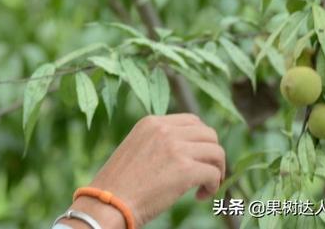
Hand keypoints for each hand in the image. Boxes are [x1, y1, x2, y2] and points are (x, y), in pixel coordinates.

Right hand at [71, 114, 225, 227]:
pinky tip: (201, 196)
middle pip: (209, 134)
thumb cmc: (119, 184)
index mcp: (151, 122)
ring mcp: (176, 148)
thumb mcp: (136, 148)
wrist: (108, 203)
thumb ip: (159, 142)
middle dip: (212, 154)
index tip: (197, 158)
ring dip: (216, 170)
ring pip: (216, 152)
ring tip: (205, 186)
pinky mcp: (185, 169)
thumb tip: (187, 150)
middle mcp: (165, 129)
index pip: (192, 121)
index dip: (200, 141)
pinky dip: (213, 186)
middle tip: (206, 174)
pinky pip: (213, 173)